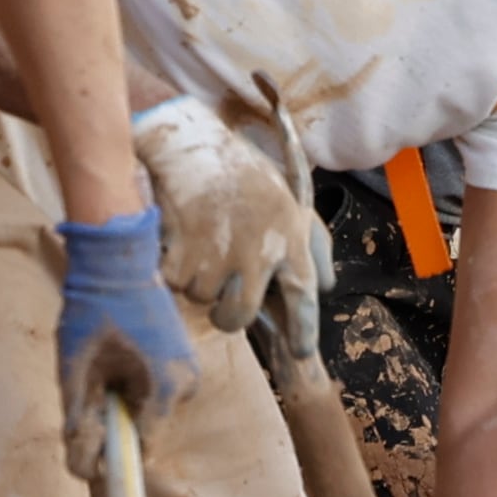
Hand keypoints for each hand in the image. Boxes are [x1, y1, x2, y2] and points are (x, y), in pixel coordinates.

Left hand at [54, 206, 200, 465]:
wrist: (117, 261)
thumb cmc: (93, 311)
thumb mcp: (76, 370)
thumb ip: (80, 422)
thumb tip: (84, 468)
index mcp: (166, 388)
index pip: (144, 447)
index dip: (113, 454)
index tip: (89, 448)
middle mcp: (188, 383)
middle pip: (146, 427)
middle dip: (115, 419)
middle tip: (88, 387)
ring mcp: (191, 370)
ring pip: (151, 408)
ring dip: (124, 400)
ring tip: (102, 363)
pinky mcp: (185, 358)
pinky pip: (157, 388)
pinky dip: (134, 383)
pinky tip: (118, 354)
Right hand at [128, 98, 310, 335]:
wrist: (192, 144)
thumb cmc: (244, 174)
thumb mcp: (292, 202)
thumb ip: (314, 247)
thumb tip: (324, 289)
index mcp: (290, 237)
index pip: (304, 297)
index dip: (304, 330)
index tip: (300, 352)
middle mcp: (259, 251)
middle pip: (239, 316)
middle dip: (228, 317)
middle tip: (223, 306)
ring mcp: (219, 254)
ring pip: (202, 299)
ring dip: (197, 282)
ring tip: (202, 246)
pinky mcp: (184, 251)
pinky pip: (175, 283)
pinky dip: (173, 268)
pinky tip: (181, 239)